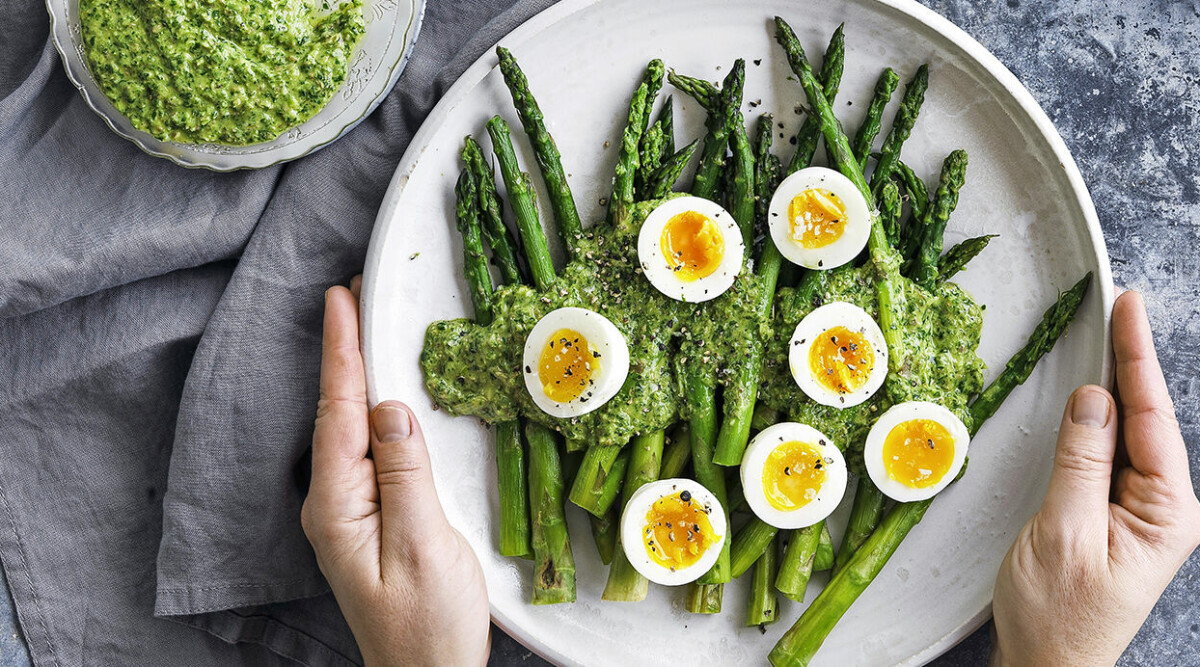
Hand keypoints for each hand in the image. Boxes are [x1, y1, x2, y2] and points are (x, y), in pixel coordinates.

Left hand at [301, 277, 490, 666]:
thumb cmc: (428, 626)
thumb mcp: (423, 546)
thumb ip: (406, 474)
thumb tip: (391, 406)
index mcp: (338, 506)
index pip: (339, 411)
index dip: (341, 351)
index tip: (340, 298)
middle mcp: (333, 502)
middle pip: (338, 412)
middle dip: (344, 351)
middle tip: (353, 295)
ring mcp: (348, 511)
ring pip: (352, 428)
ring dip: (358, 376)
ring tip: (365, 328)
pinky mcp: (370, 518)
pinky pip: (369, 450)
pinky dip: (375, 410)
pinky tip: (384, 395)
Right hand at [991, 291, 1199, 665]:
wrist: (1049, 666)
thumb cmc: (1058, 616)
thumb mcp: (1062, 533)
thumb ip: (1081, 462)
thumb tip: (1092, 399)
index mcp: (1166, 512)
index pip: (1151, 418)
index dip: (1137, 357)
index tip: (1128, 308)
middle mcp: (1163, 508)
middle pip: (1146, 418)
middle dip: (1131, 361)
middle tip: (1120, 307)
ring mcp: (1140, 512)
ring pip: (1127, 434)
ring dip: (1115, 388)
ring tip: (1109, 338)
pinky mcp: (1114, 515)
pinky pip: (1108, 456)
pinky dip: (1096, 422)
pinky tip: (1092, 399)